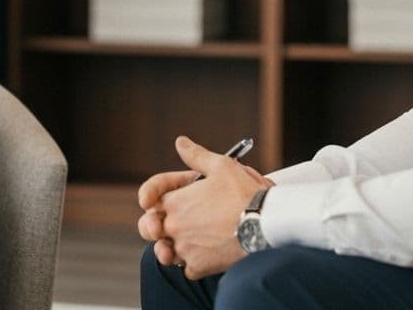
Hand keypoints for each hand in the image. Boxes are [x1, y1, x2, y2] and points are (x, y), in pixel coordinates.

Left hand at [139, 136, 271, 279]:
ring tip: (184, 242)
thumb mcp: (221, 165)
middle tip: (164, 224)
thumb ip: (196, 155)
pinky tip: (206, 253)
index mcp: (175, 201)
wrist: (264, 223)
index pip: (149, 198)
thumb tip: (180, 143)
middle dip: (153, 226)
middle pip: (148, 229)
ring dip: (171, 247)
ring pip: (166, 252)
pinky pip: (188, 269)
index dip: (149, 195)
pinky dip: (195, 263)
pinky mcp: (199, 266)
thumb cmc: (244, 192)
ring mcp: (186, 248)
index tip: (148, 200)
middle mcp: (175, 226)